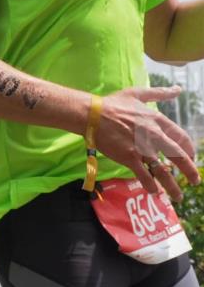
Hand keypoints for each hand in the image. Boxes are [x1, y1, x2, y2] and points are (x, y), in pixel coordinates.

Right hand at [96, 86, 199, 200]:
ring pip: (162, 170)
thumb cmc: (113, 103)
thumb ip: (160, 93)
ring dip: (172, 185)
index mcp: (157, 121)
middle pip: (177, 156)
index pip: (180, 137)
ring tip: (178, 196)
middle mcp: (153, 136)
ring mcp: (141, 148)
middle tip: (195, 181)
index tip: (191, 157)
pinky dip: (150, 185)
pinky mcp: (128, 158)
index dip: (188, 149)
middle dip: (189, 171)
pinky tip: (154, 192)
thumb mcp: (138, 93)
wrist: (92, 115)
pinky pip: (143, 174)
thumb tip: (178, 89)